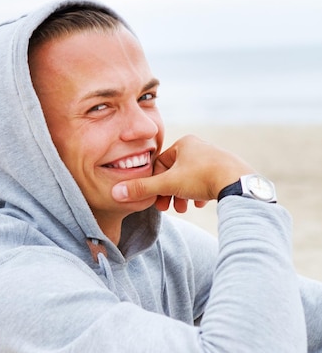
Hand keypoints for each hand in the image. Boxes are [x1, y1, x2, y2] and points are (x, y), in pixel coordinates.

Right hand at [112, 135, 254, 211]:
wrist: (237, 182)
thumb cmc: (202, 178)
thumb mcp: (168, 185)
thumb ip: (142, 189)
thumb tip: (116, 192)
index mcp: (184, 144)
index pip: (160, 164)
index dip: (155, 184)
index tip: (156, 200)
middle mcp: (199, 146)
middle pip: (175, 173)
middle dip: (170, 192)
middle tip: (169, 207)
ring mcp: (213, 157)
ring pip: (190, 179)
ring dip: (183, 195)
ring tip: (185, 208)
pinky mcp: (225, 170)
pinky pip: (205, 182)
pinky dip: (199, 194)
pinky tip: (200, 204)